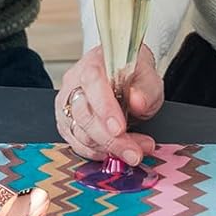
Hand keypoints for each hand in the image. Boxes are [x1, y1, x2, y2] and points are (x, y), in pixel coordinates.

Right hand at [55, 44, 162, 165]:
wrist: (126, 75)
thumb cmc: (134, 75)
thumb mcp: (149, 77)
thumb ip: (146, 89)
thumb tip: (138, 102)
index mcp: (95, 62)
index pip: (93, 83)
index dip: (104, 108)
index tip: (120, 129)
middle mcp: (75, 82)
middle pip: (84, 114)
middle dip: (111, 139)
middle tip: (135, 152)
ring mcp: (67, 103)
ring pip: (80, 133)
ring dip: (109, 148)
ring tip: (135, 150)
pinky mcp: (66, 122)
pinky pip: (77, 144)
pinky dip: (98, 152)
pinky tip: (116, 151)